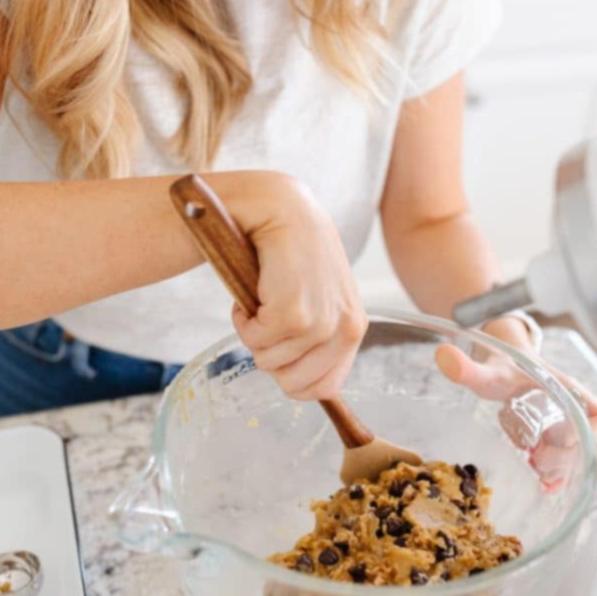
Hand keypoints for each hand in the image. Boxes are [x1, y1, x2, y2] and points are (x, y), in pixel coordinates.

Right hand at [228, 173, 366, 400]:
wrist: (281, 207)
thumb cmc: (291, 254)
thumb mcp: (317, 299)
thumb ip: (317, 338)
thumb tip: (299, 384)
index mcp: (354, 328)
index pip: (324, 388)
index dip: (290, 376)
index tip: (278, 344)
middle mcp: (347, 328)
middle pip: (293, 384)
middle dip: (268, 355)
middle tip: (266, 316)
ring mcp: (323, 323)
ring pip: (269, 363)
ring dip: (252, 332)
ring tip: (261, 294)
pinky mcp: (295, 313)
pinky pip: (255, 341)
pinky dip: (242, 319)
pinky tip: (252, 287)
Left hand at [435, 338, 596, 488]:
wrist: (508, 364)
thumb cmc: (505, 368)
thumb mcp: (487, 372)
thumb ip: (467, 368)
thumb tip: (442, 356)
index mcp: (573, 394)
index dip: (590, 439)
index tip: (556, 442)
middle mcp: (580, 414)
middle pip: (594, 449)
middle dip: (566, 462)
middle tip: (536, 460)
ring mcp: (573, 432)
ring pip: (583, 462)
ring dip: (561, 472)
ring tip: (534, 465)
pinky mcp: (562, 444)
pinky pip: (573, 467)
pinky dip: (560, 478)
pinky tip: (542, 485)